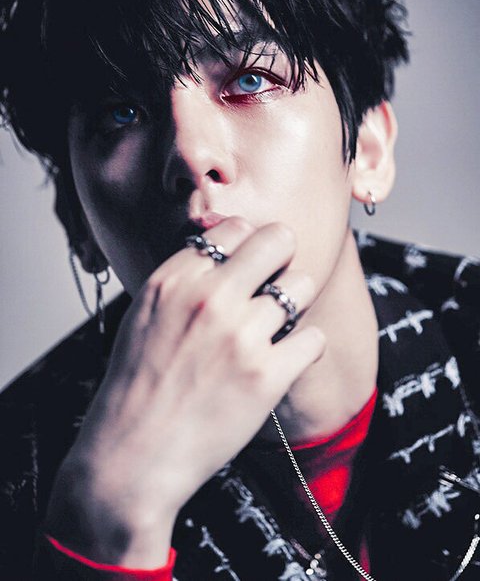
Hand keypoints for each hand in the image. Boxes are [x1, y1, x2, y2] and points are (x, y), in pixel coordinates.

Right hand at [45, 217, 325, 567]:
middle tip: (274, 283)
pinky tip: (285, 360)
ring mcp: (240, 336)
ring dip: (295, 304)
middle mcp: (209, 299)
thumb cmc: (136, 386)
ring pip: (303, 286)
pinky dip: (305, 348)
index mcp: (175, 280)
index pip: (236, 228)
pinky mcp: (266, 376)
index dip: (247, 245)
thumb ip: (184, 280)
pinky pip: (314, 338)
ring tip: (276, 327)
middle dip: (282, 258)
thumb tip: (226, 255)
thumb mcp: (144, 315)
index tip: (248, 267)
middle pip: (278, 240)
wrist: (133, 456)